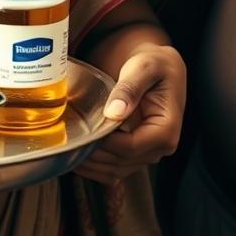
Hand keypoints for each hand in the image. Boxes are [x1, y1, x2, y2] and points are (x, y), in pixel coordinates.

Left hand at [74, 43, 185, 184]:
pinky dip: (95, 167)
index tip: (86, 131)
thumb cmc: (154, 64)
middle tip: (69, 141)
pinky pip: (115, 168)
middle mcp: (160, 147)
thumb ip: (129, 89)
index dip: (106, 142)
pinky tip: (77, 156)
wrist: (160, 67)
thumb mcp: (144, 68)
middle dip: (94, 155)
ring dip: (91, 165)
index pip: (131, 147)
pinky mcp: (136, 152)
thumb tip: (114, 112)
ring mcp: (148, 152)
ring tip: (68, 151)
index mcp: (166, 129)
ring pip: (116, 171)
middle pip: (121, 162)